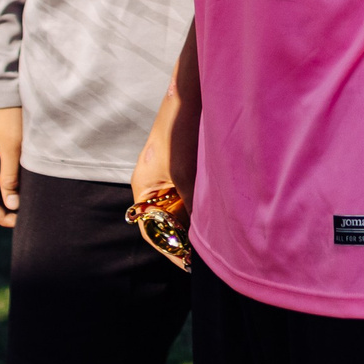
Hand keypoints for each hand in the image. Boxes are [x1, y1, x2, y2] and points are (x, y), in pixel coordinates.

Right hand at [0, 106, 23, 227]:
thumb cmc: (8, 115)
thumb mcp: (13, 147)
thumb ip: (10, 178)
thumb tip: (11, 205)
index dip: (0, 217)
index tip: (21, 221)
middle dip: (2, 208)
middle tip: (25, 211)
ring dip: (1, 194)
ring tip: (24, 196)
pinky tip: (16, 179)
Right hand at [129, 90, 198, 270]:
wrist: (192, 97)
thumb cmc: (181, 133)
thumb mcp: (187, 176)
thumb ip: (192, 207)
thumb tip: (202, 239)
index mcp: (143, 188)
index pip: (150, 229)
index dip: (168, 249)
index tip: (187, 267)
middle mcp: (153, 185)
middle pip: (164, 222)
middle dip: (182, 238)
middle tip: (204, 258)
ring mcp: (169, 176)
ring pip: (180, 209)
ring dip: (195, 223)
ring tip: (214, 242)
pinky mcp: (185, 168)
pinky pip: (191, 196)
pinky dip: (202, 207)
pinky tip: (219, 217)